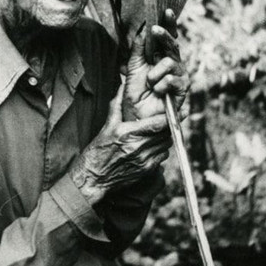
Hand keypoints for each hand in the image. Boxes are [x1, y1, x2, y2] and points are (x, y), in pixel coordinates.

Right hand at [70, 82, 170, 204]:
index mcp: (128, 133)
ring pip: (165, 145)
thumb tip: (122, 87)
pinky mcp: (147, 170)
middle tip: (165, 120)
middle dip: (166, 126)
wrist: (93, 178)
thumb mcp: (107, 126)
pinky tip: (150, 147)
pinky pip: (162, 157)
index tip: (171, 111)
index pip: (158, 123)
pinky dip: (159, 150)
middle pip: (165, 134)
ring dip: (163, 138)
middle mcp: (138, 147)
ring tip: (155, 134)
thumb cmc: (97, 152)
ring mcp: (144, 160)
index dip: (168, 116)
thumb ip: (117, 105)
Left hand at [122, 8, 189, 122]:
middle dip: (164, 36)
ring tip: (149, 82)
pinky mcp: (182, 90)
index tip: (166, 11)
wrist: (137, 117)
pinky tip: (157, 91)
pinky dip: (161, 85)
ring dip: (156, 72)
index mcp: (161, 57)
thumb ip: (138, 50)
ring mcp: (180, 77)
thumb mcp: (133, 68)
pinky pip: (173, 80)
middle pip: (173, 45)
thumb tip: (143, 32)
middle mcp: (173, 65)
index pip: (168, 38)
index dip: (169, 24)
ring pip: (171, 63)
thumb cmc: (136, 93)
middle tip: (155, 31)